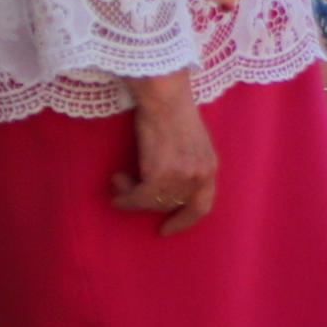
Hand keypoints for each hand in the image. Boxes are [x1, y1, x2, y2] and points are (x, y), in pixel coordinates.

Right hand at [116, 82, 218, 234]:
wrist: (164, 97)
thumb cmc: (171, 112)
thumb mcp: (190, 143)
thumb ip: (186, 165)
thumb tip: (167, 185)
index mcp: (210, 167)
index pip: (202, 206)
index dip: (185, 220)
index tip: (167, 229)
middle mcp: (200, 175)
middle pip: (171, 204)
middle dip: (148, 202)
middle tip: (129, 195)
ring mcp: (182, 177)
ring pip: (153, 201)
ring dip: (132, 195)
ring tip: (120, 181)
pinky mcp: (161, 175)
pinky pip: (138, 197)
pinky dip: (125, 195)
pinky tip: (116, 184)